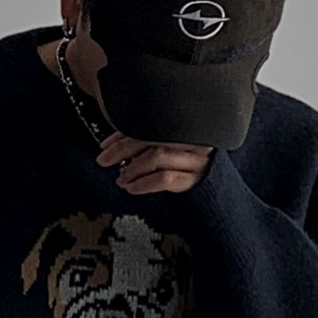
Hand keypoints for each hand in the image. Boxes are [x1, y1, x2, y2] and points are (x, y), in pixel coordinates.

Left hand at [97, 131, 212, 195]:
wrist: (213, 193)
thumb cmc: (185, 170)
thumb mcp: (166, 152)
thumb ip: (145, 143)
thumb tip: (112, 146)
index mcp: (183, 125)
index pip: (148, 124)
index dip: (123, 134)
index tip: (105, 146)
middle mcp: (191, 138)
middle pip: (151, 137)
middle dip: (122, 150)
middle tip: (105, 160)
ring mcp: (195, 159)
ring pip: (156, 157)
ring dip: (132, 169)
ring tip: (122, 178)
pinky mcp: (194, 179)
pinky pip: (164, 179)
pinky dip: (143, 183)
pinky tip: (132, 188)